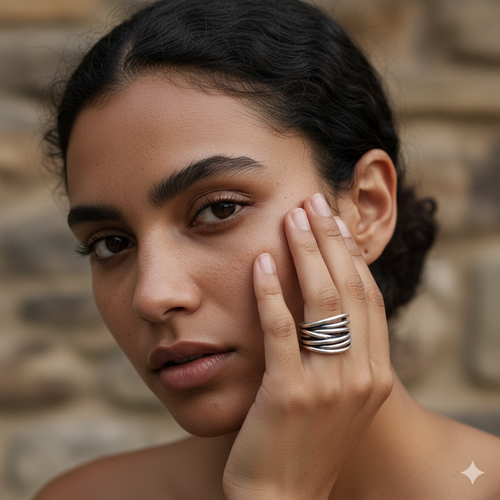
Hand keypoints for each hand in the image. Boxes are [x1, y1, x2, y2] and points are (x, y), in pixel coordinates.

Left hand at [222, 193, 393, 499]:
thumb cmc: (305, 445)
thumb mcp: (338, 400)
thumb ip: (342, 356)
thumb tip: (330, 308)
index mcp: (376, 375)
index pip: (370, 299)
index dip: (353, 255)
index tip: (336, 221)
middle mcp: (360, 376)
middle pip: (350, 289)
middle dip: (331, 240)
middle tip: (314, 202)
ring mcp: (328, 386)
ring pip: (323, 302)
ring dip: (306, 252)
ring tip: (292, 216)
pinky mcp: (290, 395)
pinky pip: (282, 331)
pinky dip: (272, 294)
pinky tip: (262, 264)